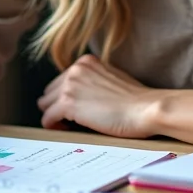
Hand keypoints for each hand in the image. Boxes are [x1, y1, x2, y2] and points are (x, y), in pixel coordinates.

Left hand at [37, 54, 160, 138]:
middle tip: (71, 120)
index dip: (66, 97)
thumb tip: (81, 97)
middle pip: (50, 91)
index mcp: (86, 62)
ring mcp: (70, 85)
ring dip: (55, 116)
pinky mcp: (68, 103)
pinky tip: (66, 130)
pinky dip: (53, 126)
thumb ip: (94, 82)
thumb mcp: (112, 79)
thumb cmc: (137, 100)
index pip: (62, 80)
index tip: (76, 110)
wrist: (146, 108)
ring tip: (69, 126)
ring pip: (45, 104)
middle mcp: (75, 69)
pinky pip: (48, 118)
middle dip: (58, 106)